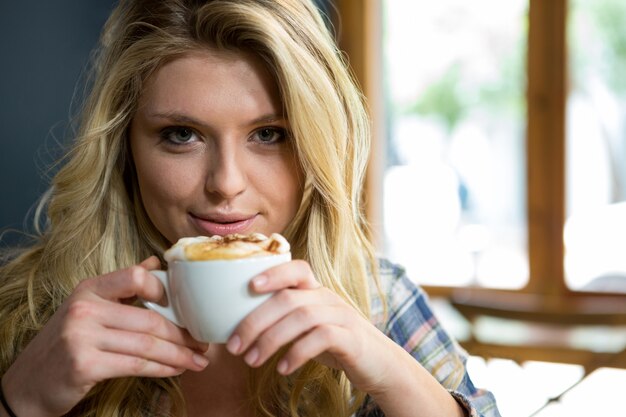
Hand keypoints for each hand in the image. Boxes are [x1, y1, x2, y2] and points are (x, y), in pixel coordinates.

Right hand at [1, 257, 208, 416]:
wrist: (28, 384)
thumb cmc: (65, 344)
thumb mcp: (87, 307)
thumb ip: (122, 287)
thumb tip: (155, 261)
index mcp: (89, 289)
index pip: (135, 276)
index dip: (165, 290)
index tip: (186, 308)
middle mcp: (84, 308)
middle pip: (149, 319)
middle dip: (183, 334)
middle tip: (203, 344)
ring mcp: (81, 336)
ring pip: (147, 344)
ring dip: (179, 355)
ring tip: (198, 361)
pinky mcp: (84, 365)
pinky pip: (135, 365)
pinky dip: (162, 369)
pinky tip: (176, 370)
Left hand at [224, 260, 400, 394]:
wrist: (381, 365)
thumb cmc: (337, 344)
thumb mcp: (309, 327)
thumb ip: (284, 320)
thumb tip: (238, 329)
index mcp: (316, 291)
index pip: (296, 268)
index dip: (273, 273)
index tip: (248, 287)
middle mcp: (328, 298)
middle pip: (287, 298)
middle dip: (255, 321)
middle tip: (234, 346)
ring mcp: (342, 316)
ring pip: (302, 317)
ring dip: (271, 340)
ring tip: (252, 361)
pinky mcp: (352, 339)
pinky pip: (322, 338)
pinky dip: (298, 352)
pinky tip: (283, 368)